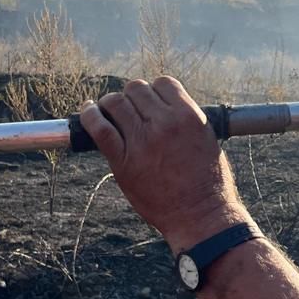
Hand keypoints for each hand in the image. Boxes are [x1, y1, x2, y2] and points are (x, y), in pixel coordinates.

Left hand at [78, 77, 249, 251]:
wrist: (201, 216)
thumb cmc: (208, 183)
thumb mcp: (206, 140)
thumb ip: (184, 120)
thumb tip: (163, 108)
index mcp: (189, 116)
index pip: (163, 83)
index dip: (154, 91)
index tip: (150, 103)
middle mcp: (165, 123)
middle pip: (136, 89)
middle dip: (132, 97)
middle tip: (130, 111)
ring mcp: (143, 141)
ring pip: (115, 103)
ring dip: (110, 105)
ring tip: (108, 113)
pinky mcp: (123, 160)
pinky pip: (99, 127)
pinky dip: (89, 115)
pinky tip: (89, 112)